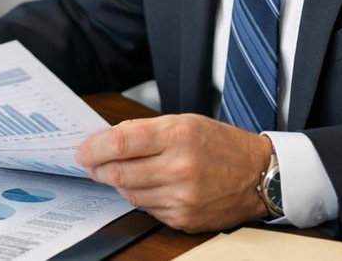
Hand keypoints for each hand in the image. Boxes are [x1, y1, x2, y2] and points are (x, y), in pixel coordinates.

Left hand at [74, 114, 271, 231]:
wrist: (260, 175)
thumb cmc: (222, 144)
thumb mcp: (186, 122)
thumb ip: (145, 131)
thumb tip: (108, 140)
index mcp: (178, 135)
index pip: (120, 143)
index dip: (93, 148)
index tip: (82, 151)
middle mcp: (180, 167)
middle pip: (118, 173)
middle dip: (99, 168)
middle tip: (92, 164)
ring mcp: (182, 197)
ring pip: (129, 194)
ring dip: (120, 183)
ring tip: (123, 173)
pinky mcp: (184, 218)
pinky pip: (148, 209)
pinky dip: (143, 198)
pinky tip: (152, 187)